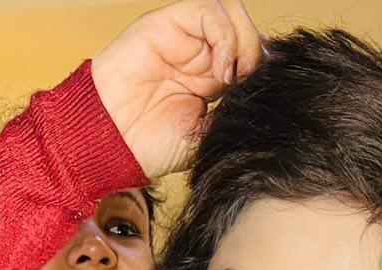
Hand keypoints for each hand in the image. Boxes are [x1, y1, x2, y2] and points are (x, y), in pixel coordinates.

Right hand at [92, 1, 263, 178]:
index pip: (250, 53)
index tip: (267, 90)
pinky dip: (224, 37)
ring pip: (230, 12)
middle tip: (251, 82)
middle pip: (245, 28)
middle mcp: (200, 52)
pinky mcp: (168, 22)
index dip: (263, 65)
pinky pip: (208, 11)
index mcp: (211, 78)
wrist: (113, 141)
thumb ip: (231, 113)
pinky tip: (220, 70)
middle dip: (256, 52)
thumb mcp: (204, 136)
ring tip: (235, 76)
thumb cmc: (150, 145)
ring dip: (244, 41)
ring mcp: (184, 36)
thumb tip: (265, 96)